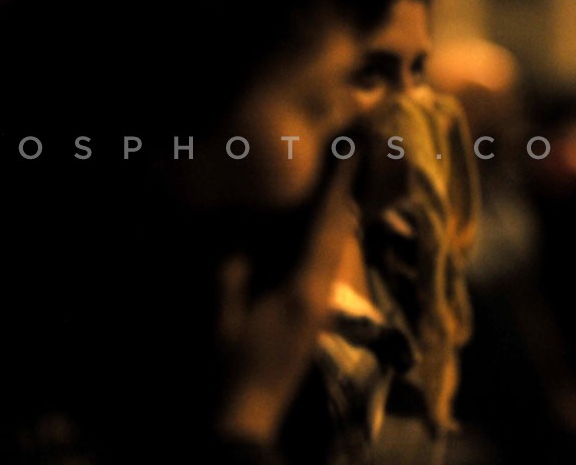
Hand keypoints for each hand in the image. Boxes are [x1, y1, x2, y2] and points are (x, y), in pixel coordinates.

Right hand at [215, 155, 358, 443]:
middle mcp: (320, 297)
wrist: (246, 420)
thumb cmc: (229, 370)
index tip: (351, 154)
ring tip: (340, 195)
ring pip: (337, 257)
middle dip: (345, 201)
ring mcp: (318, 313)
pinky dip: (327, 249)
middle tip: (354, 163)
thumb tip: (238, 244)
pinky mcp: (311, 326)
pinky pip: (326, 274)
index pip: (324, 230)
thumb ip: (230, 278)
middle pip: (340, 239)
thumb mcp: (221, 319)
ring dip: (338, 224)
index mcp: (303, 291)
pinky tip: (319, 245)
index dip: (338, 190)